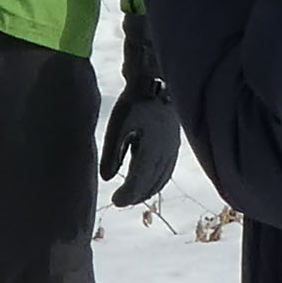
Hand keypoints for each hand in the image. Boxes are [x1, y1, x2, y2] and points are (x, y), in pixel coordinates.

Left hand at [101, 26, 180, 207]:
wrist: (156, 81)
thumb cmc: (133, 102)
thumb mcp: (117, 126)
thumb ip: (112, 154)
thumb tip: (106, 178)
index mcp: (150, 149)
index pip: (139, 182)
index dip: (127, 195)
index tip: (115, 201)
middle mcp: (165, 153)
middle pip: (151, 184)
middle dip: (136, 195)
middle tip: (120, 200)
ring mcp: (172, 149)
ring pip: (161, 179)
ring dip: (147, 190)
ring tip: (131, 195)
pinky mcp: (175, 145)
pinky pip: (167, 171)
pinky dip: (156, 182)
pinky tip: (146, 182)